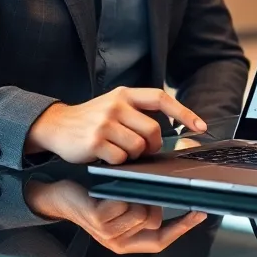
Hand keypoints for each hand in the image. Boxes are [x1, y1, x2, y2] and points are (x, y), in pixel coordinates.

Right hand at [24, 86, 206, 164]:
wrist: (55, 125)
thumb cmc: (91, 120)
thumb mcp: (114, 106)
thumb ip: (137, 113)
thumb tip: (166, 134)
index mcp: (125, 94)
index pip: (161, 98)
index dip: (184, 112)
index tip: (201, 126)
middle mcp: (116, 105)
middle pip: (153, 131)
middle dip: (152, 146)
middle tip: (142, 150)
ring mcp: (105, 122)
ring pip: (138, 147)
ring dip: (133, 155)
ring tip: (118, 150)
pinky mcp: (95, 141)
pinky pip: (121, 158)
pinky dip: (118, 162)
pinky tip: (105, 156)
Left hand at [24, 179, 207, 254]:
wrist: (61, 196)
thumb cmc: (95, 198)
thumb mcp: (122, 208)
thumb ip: (144, 211)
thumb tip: (170, 199)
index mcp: (126, 243)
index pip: (162, 241)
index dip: (183, 227)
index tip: (200, 212)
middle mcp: (117, 243)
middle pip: (154, 220)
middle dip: (150, 201)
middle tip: (134, 192)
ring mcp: (107, 233)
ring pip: (141, 211)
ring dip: (134, 195)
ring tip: (118, 192)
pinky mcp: (98, 219)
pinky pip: (125, 203)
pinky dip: (120, 192)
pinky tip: (107, 192)